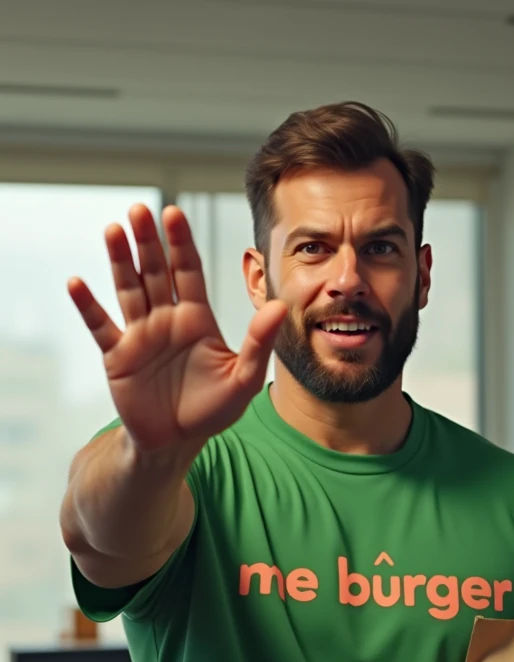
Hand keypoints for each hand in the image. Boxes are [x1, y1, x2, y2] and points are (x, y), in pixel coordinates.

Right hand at [68, 204, 287, 452]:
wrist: (177, 442)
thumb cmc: (212, 410)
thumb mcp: (243, 379)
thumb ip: (259, 343)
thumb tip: (280, 307)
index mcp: (196, 318)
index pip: (188, 272)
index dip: (181, 243)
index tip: (174, 214)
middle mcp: (166, 319)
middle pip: (155, 272)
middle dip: (148, 242)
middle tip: (140, 211)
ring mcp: (140, 335)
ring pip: (128, 289)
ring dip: (120, 261)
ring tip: (114, 230)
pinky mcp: (117, 355)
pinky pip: (101, 326)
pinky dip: (88, 306)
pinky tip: (77, 283)